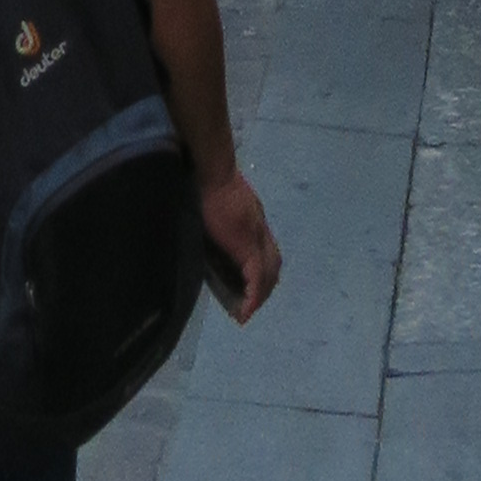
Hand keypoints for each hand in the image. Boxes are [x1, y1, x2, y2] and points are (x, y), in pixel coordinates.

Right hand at [197, 167, 280, 321]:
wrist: (211, 170)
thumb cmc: (207, 180)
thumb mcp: (219, 201)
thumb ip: (223, 218)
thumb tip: (212, 232)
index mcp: (253, 215)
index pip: (265, 246)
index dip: (262, 265)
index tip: (251, 283)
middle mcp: (260, 226)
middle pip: (273, 261)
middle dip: (265, 284)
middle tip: (250, 303)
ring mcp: (256, 235)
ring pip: (269, 270)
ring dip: (262, 292)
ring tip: (248, 310)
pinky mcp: (246, 244)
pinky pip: (255, 276)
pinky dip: (254, 295)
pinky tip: (247, 310)